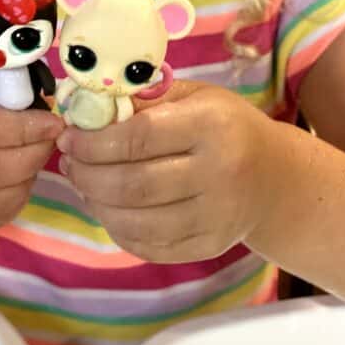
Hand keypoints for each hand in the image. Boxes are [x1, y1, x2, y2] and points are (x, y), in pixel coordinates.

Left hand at [56, 80, 276, 262]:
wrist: (276, 178)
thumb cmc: (225, 127)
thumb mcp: (193, 97)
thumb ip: (143, 99)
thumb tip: (85, 107)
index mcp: (212, 126)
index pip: (138, 137)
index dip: (93, 141)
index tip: (68, 137)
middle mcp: (218, 174)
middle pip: (132, 185)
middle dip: (86, 174)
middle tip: (68, 162)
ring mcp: (216, 217)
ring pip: (136, 221)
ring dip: (95, 203)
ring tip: (82, 184)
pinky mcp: (210, 247)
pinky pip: (149, 246)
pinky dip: (117, 229)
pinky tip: (107, 208)